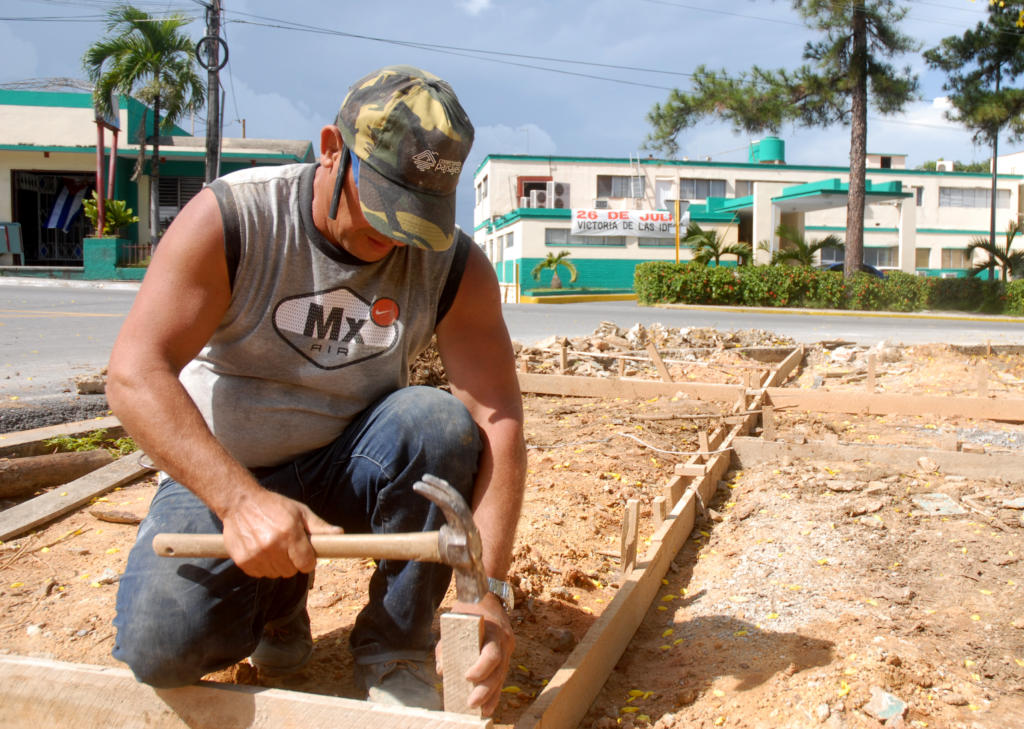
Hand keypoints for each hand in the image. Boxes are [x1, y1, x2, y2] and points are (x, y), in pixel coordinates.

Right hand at [221, 486, 341, 577]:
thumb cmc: (274, 506)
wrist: (240, 502)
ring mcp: (256, 554)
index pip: (306, 564)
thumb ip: (319, 527)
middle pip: (291, 571)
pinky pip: (260, 574)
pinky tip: (260, 549)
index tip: (304, 553)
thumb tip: (340, 534)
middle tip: (286, 546)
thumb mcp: (300, 511)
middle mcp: (272, 545)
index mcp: (289, 532)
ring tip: (272, 546)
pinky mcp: (243, 561)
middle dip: (292, 561)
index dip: (307, 560)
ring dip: (277, 565)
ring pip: (276, 574)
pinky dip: (262, 566)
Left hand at [437, 591, 514, 716]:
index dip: (481, 669)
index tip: (467, 677)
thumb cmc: (469, 609)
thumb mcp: (455, 621)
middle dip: (486, 690)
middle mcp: (504, 641)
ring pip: (502, 676)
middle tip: (471, 703)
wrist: (489, 595)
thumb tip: (441, 671)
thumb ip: (446, 645)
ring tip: (482, 711)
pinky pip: (502, 674)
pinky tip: (488, 705)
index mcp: (493, 631)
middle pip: (499, 670)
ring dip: (492, 695)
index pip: (492, 654)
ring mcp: (508, 648)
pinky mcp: (506, 653)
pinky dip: (495, 690)